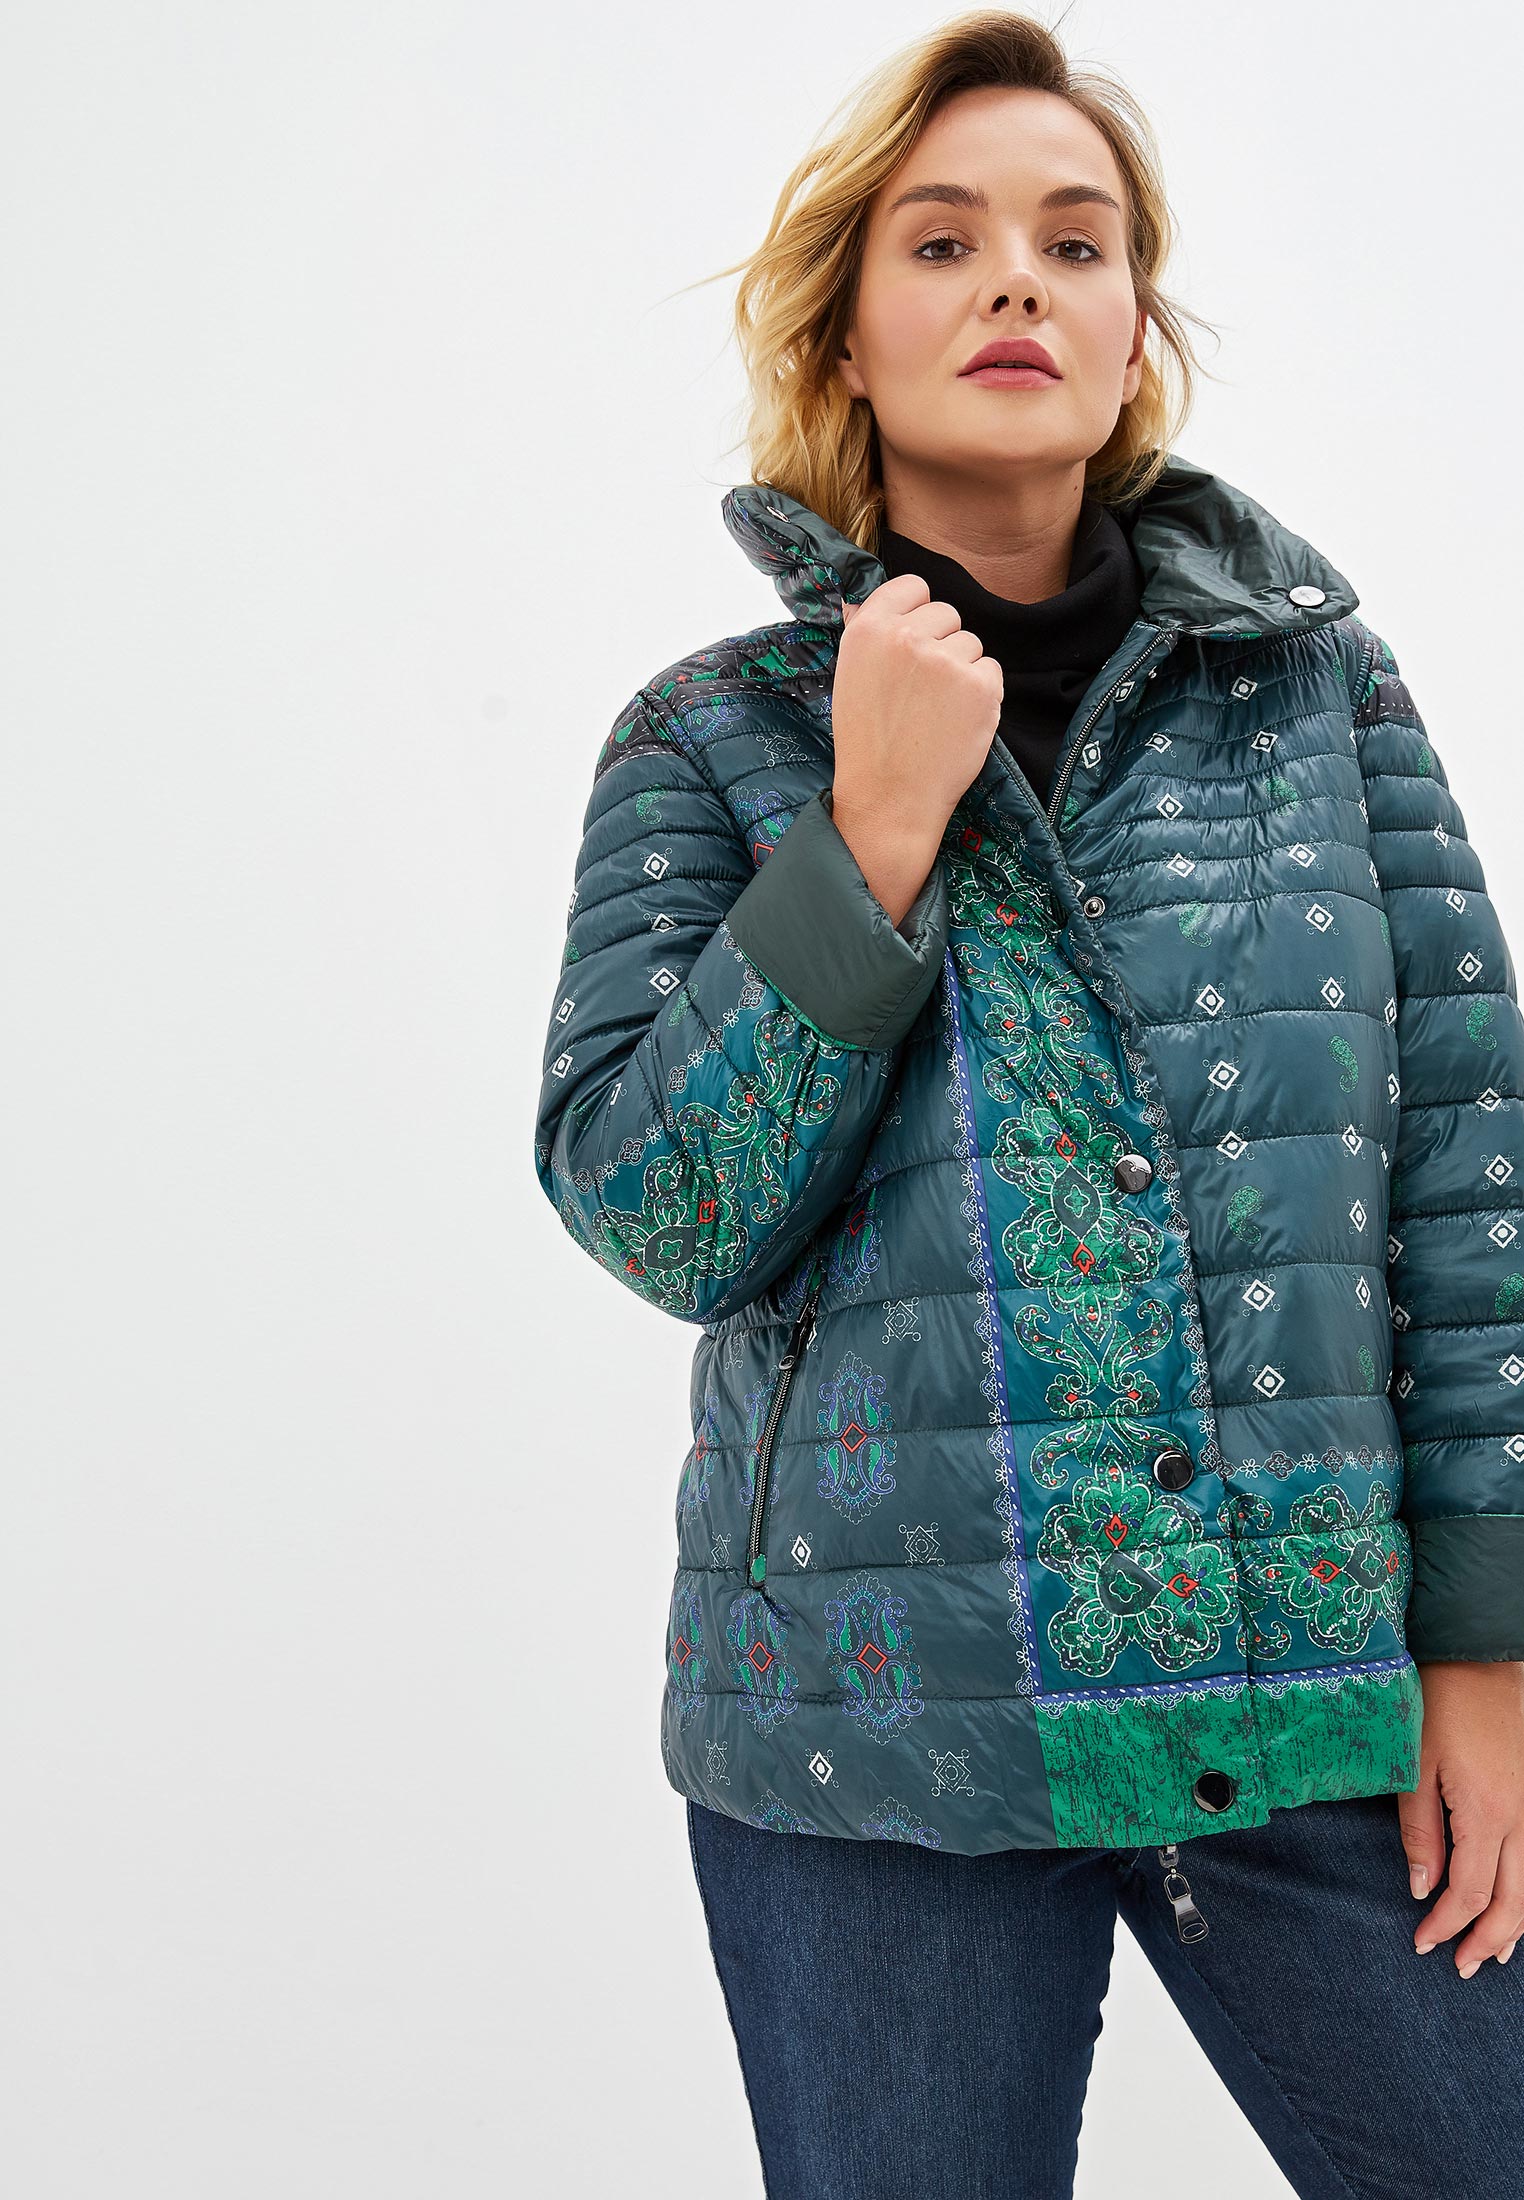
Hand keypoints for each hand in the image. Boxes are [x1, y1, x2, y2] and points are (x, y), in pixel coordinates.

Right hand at [835, 574, 1002, 842]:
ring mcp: (946, 659)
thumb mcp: (851, 677)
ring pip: (971, 643)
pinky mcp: (981, 684)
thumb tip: (879, 600)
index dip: (918, 613)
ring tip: (936, 711)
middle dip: (941, 645)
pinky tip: (956, 721)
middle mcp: (907, 636)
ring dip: (961, 672)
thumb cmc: (868, 742)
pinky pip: (991, 670)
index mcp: (869, 628)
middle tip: (922, 691)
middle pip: (947, 614)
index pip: (913, 586)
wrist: (890, 798)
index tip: (915, 641)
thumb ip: (871, 634)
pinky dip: (982, 694)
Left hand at [1398, 1659, 1523, 1975]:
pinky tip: (1520, 1905)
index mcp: (1487, 1811)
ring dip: (1517, 1924)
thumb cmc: (1441, 1700)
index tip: (1422, 1945)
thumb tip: (1422, 1890)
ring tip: (1494, 1953)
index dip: (1447, 1925)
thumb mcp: (1414, 1762)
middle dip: (1488, 1940)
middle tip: (1462, 1967)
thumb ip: (1419, 1830)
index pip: (1470, 1891)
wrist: (1482, 1652)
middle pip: (1515, 1901)